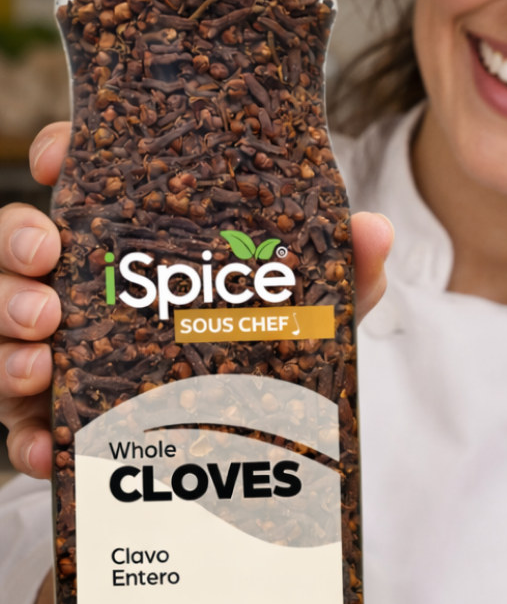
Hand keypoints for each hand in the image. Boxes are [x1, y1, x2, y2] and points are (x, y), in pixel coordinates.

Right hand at [1, 122, 393, 478]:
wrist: (265, 430)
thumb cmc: (279, 338)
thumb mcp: (315, 303)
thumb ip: (345, 268)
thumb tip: (374, 230)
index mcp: (141, 232)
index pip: (80, 172)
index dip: (56, 152)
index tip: (59, 157)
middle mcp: (90, 280)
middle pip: (21, 245)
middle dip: (17, 248)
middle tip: (48, 270)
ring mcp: (68, 343)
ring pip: (7, 324)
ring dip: (8, 340)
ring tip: (41, 360)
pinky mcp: (64, 409)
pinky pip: (24, 421)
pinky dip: (28, 436)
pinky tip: (50, 451)